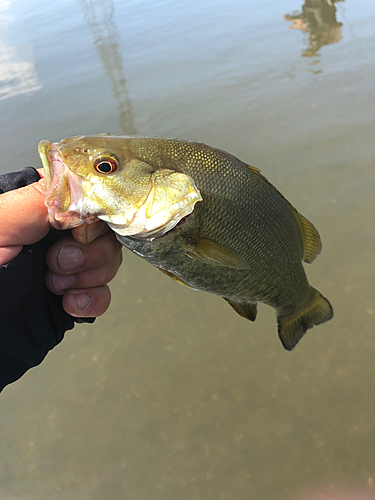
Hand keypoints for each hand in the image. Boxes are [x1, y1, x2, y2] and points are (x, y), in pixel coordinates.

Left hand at [0, 172, 121, 317]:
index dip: (95, 222)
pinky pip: (103, 294)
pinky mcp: (74, 291)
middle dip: (89, 255)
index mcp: (48, 206)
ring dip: (86, 278)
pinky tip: (70, 301)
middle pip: (108, 235)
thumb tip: (87, 193)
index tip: (78, 235)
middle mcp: (63, 232)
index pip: (96, 202)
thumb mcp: (4, 217)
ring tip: (55, 284)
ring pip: (109, 263)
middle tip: (56, 262)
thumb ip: (44, 196)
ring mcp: (72, 263)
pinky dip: (91, 300)